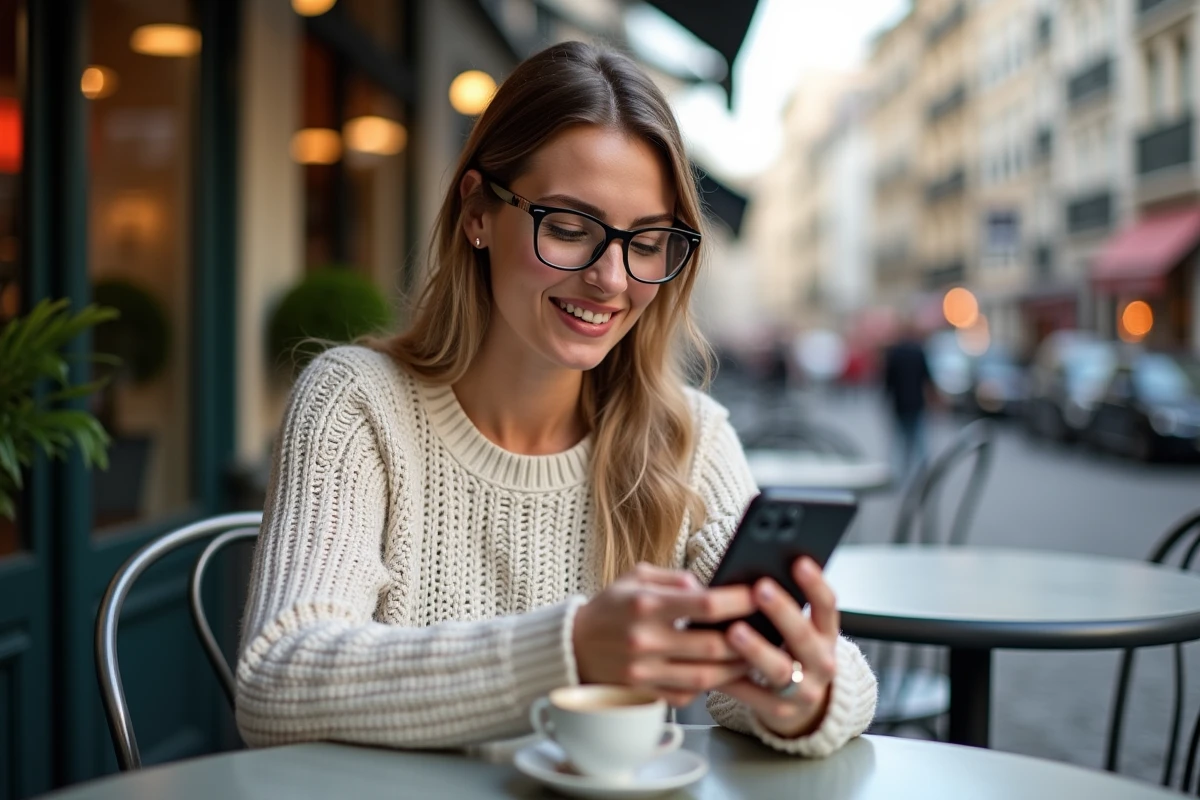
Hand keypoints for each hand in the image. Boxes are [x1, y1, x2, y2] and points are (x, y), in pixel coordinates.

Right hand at [573, 563, 755, 706]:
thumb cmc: (610, 607)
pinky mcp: (644, 694)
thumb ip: (675, 579)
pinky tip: (722, 673)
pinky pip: (688, 695)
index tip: (758, 595)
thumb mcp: (636, 576)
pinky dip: (709, 686)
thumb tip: (711, 589)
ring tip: (753, 655)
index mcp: (645, 605)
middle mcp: (645, 641)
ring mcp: (644, 672)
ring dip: (736, 668)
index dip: (738, 601)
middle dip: (747, 639)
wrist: (573, 645)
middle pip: (712, 645)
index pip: (705, 604)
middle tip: (766, 630)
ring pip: (706, 677)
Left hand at [719, 557, 838, 738]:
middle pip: (803, 636)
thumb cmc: (791, 652)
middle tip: (759, 589)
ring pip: (780, 669)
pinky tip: (712, 665)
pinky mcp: (780, 711)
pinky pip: (754, 694)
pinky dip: (733, 679)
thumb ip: (783, 608)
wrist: (803, 706)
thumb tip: (750, 574)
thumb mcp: (798, 631)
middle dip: (781, 611)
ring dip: (756, 649)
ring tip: (733, 631)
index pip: (827, 606)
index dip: (815, 584)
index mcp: (826, 634)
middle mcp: (821, 662)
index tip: (798, 562)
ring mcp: (804, 690)